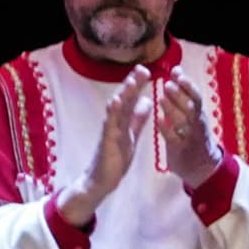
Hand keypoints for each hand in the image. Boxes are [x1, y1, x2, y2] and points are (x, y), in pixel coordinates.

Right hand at [58, 71, 152, 229]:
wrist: (101, 180)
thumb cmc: (115, 158)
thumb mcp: (131, 135)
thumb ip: (138, 119)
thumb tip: (147, 101)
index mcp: (122, 120)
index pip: (131, 99)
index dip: (138, 85)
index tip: (146, 70)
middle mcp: (115, 122)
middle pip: (124, 99)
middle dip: (132, 84)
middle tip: (142, 69)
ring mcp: (109, 130)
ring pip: (117, 109)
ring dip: (123, 94)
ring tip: (131, 81)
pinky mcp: (106, 141)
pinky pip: (109, 125)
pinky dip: (112, 113)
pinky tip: (115, 101)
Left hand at [153, 75, 225, 192]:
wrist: (202, 166)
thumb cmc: (193, 134)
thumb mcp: (192, 113)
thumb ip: (183, 92)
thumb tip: (176, 70)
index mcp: (199, 114)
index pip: (196, 96)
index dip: (187, 85)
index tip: (177, 74)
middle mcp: (196, 124)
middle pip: (190, 107)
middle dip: (179, 95)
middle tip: (167, 85)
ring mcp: (189, 138)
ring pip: (182, 122)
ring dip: (172, 110)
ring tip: (160, 99)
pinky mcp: (179, 150)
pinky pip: (173, 139)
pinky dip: (166, 129)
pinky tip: (158, 120)